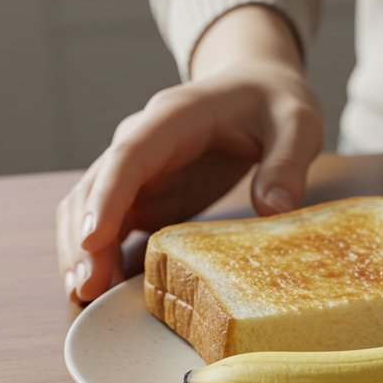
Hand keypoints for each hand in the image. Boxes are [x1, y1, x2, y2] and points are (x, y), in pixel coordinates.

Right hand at [56, 58, 322, 302]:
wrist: (260, 87)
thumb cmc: (276, 102)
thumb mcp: (298, 123)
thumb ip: (287, 163)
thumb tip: (274, 209)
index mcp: (175, 117)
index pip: (130, 156)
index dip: (107, 198)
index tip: (92, 240)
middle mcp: (144, 141)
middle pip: (98, 188)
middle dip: (85, 238)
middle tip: (86, 288)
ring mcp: (142, 169)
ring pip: (93, 208)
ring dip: (84, 250)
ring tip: (84, 296)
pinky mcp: (150, 194)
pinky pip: (115, 225)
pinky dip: (104, 254)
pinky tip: (101, 289)